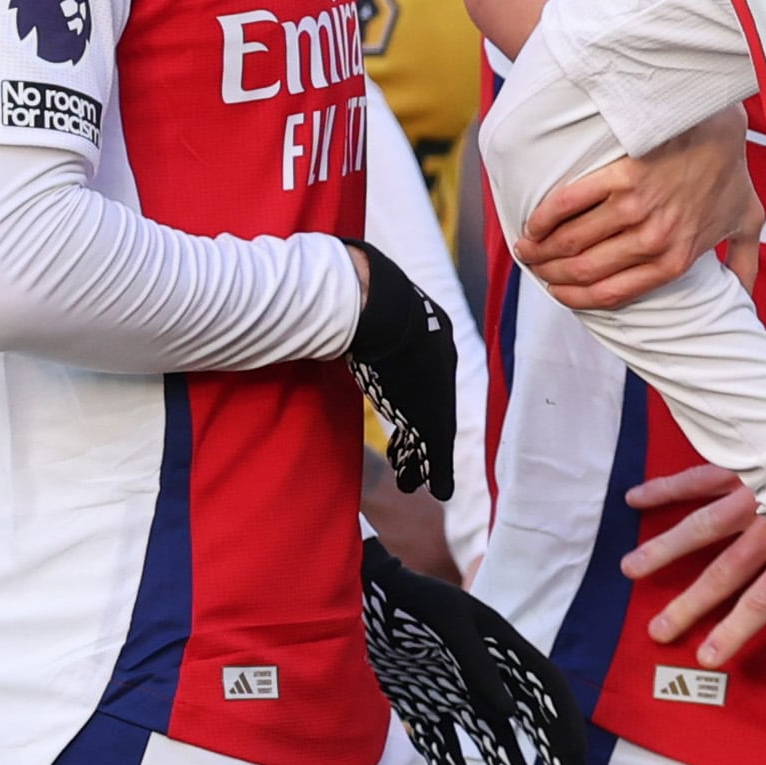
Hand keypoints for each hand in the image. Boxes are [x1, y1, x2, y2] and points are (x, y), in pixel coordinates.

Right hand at [344, 241, 459, 499]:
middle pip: (434, 406)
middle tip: (419, 462)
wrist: (375, 302)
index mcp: (433, 330)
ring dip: (425, 461)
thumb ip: (357, 302)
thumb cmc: (360, 292)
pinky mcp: (430, 410)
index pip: (427, 374)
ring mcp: (437, 386)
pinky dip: (434, 469)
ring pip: (434, 432)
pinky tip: (433, 489)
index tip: (409, 416)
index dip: (418, 399)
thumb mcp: (366, 297)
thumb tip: (324, 274)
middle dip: (425, 436)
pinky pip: (434, 447)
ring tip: (419, 484)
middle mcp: (442, 360)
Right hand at [515, 111, 756, 311]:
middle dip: (549, 274)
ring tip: (526, 247)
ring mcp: (636, 208)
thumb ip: (744, 265)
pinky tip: (532, 222)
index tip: (556, 291)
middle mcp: (653, 241)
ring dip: (540, 249)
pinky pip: (570, 203)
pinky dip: (544, 217)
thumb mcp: (745, 224)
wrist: (722, 127)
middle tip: (533, 268)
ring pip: (571, 241)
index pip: (610, 293)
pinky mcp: (622, 176)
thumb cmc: (731, 174)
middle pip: (583, 270)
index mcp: (675, 260)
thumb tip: (743, 299)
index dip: (574, 298)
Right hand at [624, 462, 765, 664]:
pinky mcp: (743, 463)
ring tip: (631, 569)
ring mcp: (754, 492)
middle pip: (724, 572)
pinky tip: (636, 499)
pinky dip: (668, 489)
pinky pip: (700, 478)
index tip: (706, 658)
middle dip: (690, 604)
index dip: (734, 630)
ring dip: (665, 549)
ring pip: (702, 526)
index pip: (762, 599)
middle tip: (658, 630)